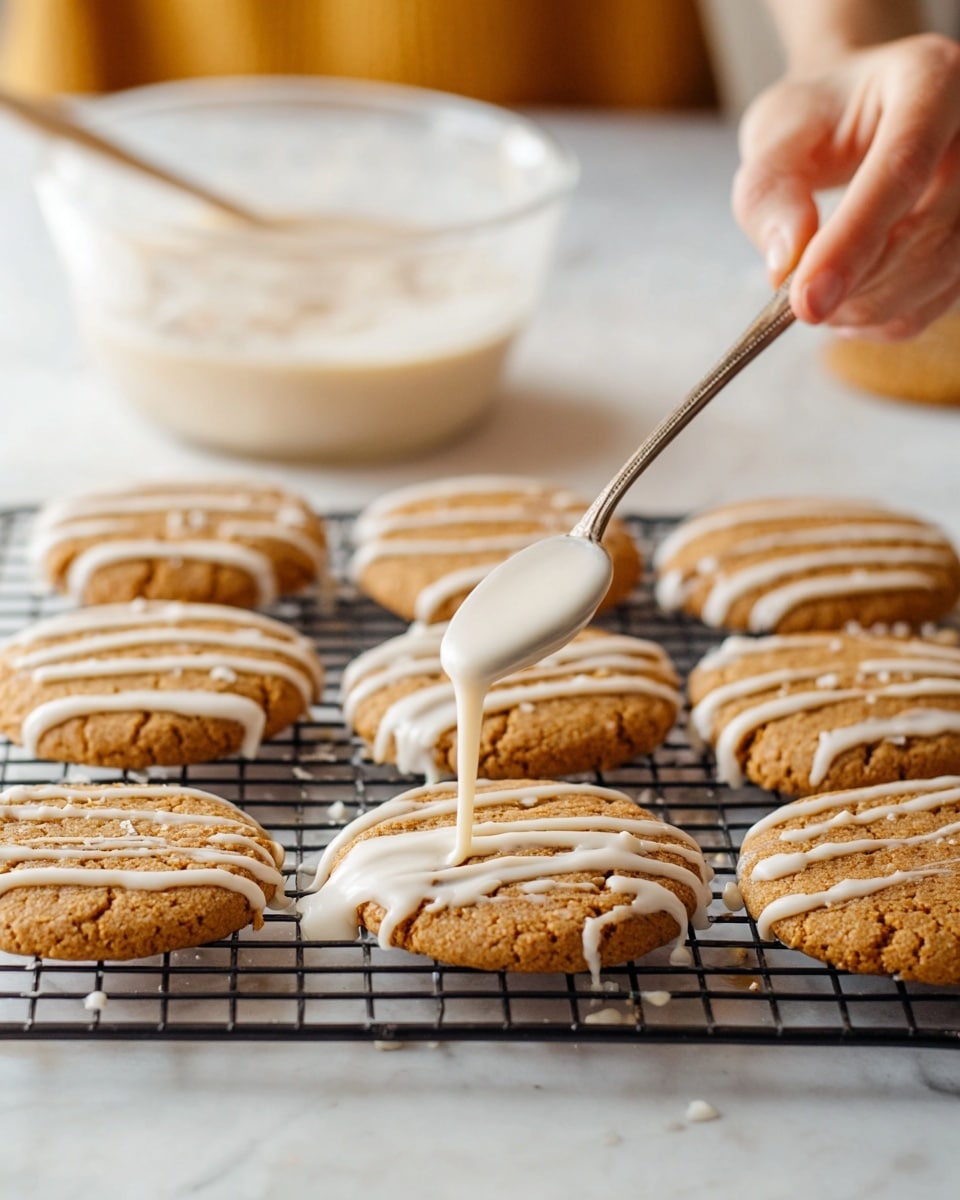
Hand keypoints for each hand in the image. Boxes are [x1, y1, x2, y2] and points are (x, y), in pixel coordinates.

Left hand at [733, 34, 959, 339]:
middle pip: (930, 226)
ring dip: (872, 305)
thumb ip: (770, 193)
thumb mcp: (775, 135)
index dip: (853, 241)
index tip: (805, 301)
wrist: (858, 112)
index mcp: (929, 79)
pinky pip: (945, 294)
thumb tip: (785, 266)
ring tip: (820, 303)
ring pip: (945, 268)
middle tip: (800, 306)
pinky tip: (851, 310)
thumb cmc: (818, 119)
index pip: (901, 167)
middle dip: (858, 283)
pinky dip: (892, 317)